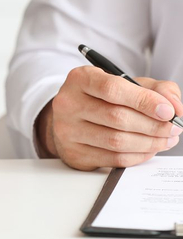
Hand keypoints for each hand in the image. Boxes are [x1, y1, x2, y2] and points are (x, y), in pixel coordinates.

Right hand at [36, 66, 182, 170]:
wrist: (72, 117)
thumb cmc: (103, 98)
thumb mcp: (128, 83)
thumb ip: (157, 89)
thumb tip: (174, 107)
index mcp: (80, 79)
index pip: (112, 89)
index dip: (144, 101)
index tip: (167, 111)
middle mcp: (68, 103)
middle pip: (117, 117)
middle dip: (153, 125)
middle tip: (173, 128)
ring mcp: (67, 130)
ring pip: (116, 141)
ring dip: (149, 143)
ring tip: (165, 139)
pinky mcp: (73, 153)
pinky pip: (113, 159)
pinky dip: (138, 156)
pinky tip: (148, 149)